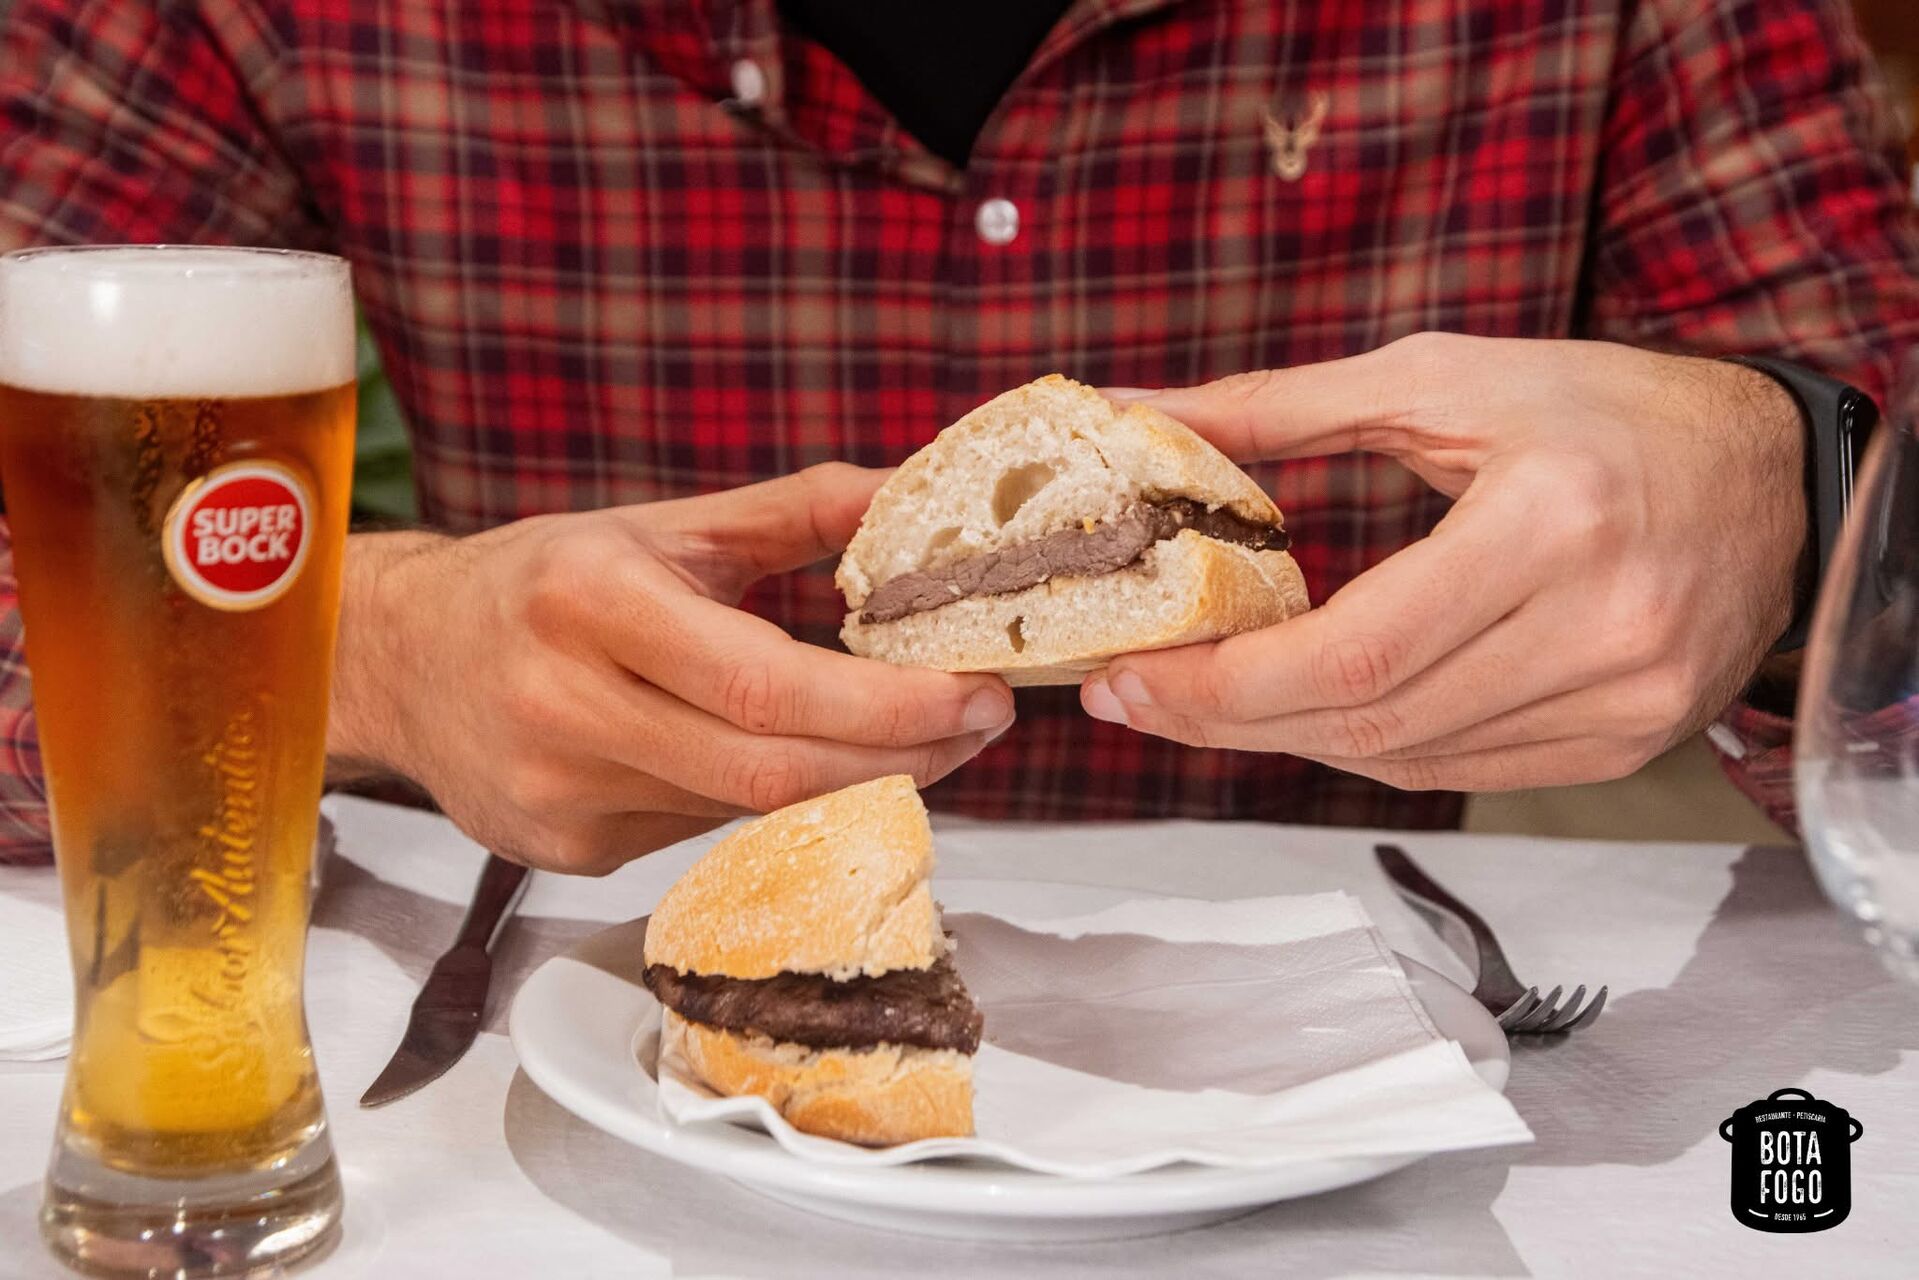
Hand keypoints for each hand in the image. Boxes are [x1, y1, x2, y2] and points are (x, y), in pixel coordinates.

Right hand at [329, 464, 1013, 871]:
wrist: (398, 659)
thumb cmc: (538, 581)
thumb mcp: (661, 525)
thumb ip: (795, 512)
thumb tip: (910, 490)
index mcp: (590, 601)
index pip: (768, 682)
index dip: (887, 707)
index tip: (975, 694)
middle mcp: (565, 704)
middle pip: (771, 771)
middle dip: (901, 757)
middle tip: (979, 722)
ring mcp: (559, 794)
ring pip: (747, 812)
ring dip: (852, 780)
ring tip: (915, 737)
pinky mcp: (563, 850)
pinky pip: (703, 833)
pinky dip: (771, 802)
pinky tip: (796, 762)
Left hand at [1081, 334, 1804, 790]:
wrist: (1769, 475)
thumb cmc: (1603, 410)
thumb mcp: (1444, 376)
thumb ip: (1283, 406)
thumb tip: (1143, 416)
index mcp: (1553, 520)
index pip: (1358, 649)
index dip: (1227, 681)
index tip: (1129, 673)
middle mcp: (1602, 627)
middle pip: (1370, 720)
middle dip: (1227, 718)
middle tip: (1132, 697)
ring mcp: (1625, 702)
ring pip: (1406, 758)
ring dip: (1285, 737)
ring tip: (1200, 699)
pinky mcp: (1626, 743)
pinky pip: (1459, 771)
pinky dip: (1367, 745)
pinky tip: (1305, 712)